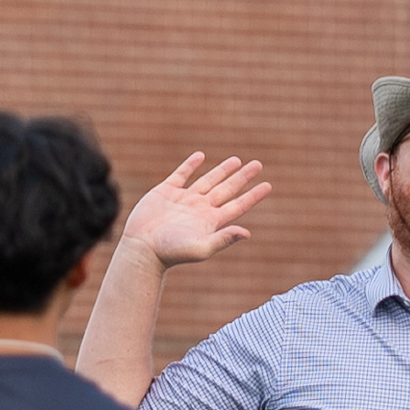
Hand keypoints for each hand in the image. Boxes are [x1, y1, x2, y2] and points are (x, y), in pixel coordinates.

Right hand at [123, 153, 270, 268]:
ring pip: (208, 180)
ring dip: (222, 170)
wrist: (142, 248)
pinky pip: (181, 175)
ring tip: (236, 160)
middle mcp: (200, 208)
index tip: (268, 185)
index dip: (253, 195)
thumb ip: (224, 239)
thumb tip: (247, 233)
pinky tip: (200, 157)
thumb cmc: (172, 252)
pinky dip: (190, 165)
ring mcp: (183, 199)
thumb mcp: (201, 247)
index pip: (238, 205)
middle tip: (258, 165)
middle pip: (227, 189)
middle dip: (242, 177)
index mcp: (211, 221)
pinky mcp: (165, 192)